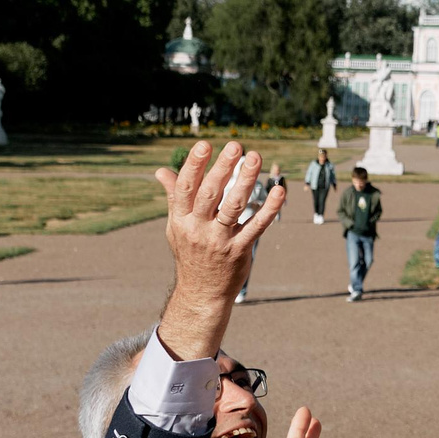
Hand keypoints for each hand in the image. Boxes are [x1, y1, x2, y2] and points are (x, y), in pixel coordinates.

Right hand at [155, 143, 288, 349]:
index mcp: (181, 219)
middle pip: (210, 194)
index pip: (186, 188)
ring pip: (234, 206)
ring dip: (246, 181)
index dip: (194, 166)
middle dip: (222, 168)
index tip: (205, 145)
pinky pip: (256, 227)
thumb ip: (174, 197)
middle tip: (235, 146)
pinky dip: (269, 209)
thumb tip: (160, 171)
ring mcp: (219, 240)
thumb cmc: (190, 252)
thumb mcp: (177, 226)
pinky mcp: (239, 250)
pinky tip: (278, 191)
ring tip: (255, 158)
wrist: (201, 292)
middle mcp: (198, 229)